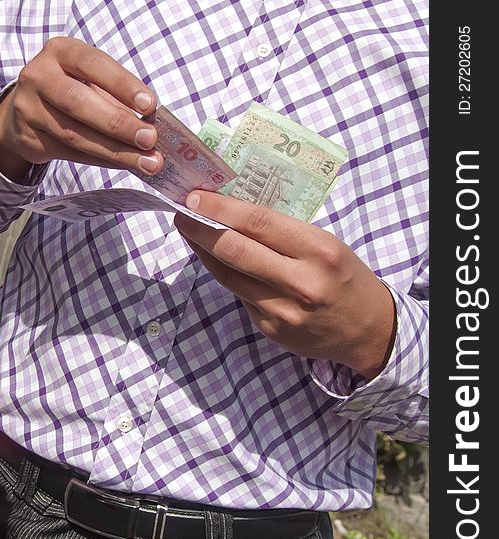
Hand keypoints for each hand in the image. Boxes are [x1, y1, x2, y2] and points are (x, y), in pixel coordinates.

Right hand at [0, 36, 163, 180]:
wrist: (23, 110)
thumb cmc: (68, 87)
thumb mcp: (88, 79)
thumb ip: (115, 95)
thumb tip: (150, 123)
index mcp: (60, 51)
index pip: (93, 63)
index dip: (122, 84)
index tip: (150, 105)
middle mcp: (39, 76)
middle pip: (79, 102)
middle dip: (119, 123)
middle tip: (149, 139)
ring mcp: (30, 108)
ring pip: (75, 134)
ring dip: (115, 151)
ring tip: (146, 162)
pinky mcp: (29, 138)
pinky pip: (71, 154)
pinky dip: (102, 160)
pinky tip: (124, 164)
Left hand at [174, 192, 395, 378]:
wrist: (369, 330)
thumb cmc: (345, 277)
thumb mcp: (326, 244)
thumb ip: (283, 233)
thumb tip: (232, 213)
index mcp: (319, 250)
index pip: (258, 222)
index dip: (220, 208)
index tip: (195, 198)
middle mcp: (301, 282)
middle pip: (235, 250)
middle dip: (200, 229)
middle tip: (181, 213)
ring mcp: (283, 310)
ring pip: (228, 276)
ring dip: (204, 253)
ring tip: (191, 234)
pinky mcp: (271, 329)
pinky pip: (239, 296)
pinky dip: (225, 276)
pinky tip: (217, 262)